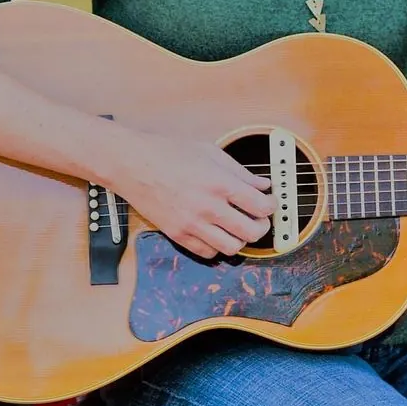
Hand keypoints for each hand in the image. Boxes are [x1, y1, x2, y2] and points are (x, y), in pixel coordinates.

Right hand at [109, 128, 275, 259]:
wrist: (134, 164)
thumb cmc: (170, 152)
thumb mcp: (211, 152)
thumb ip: (240, 172)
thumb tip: (263, 184)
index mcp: (220, 183)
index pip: (261, 206)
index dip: (272, 205)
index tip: (270, 202)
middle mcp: (209, 207)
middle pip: (251, 232)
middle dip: (262, 227)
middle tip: (259, 219)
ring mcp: (193, 224)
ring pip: (232, 247)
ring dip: (241, 239)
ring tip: (238, 227)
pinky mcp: (178, 235)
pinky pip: (207, 253)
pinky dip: (217, 246)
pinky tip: (217, 232)